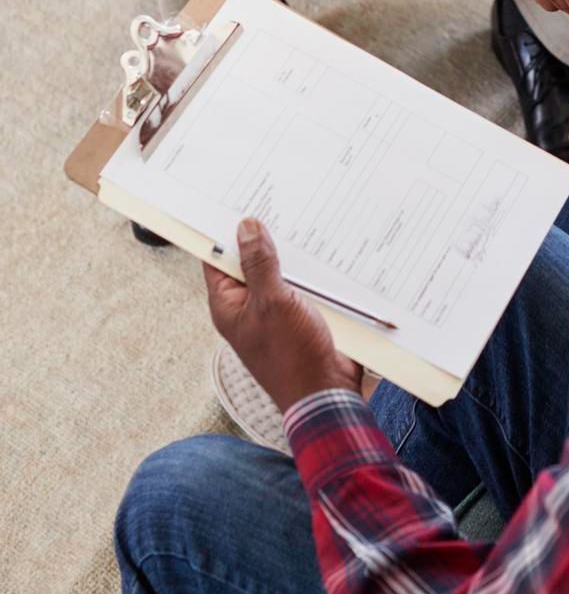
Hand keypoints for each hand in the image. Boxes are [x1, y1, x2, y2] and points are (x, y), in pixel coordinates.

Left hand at [203, 217, 362, 413]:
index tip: (231, 201)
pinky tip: (322, 250)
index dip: (222, 232)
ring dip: (289, 252)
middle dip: (262, 236)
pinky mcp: (300, 314)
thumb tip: (246, 228)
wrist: (326, 393)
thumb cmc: (291, 357)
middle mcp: (248, 306)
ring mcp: (275, 311)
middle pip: (249, 261)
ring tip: (300, 219)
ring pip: (278, 269)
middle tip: (272, 201)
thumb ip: (259, 264)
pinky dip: (309, 267)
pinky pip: (300, 282)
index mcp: (229, 305)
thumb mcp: (272, 302)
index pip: (216, 259)